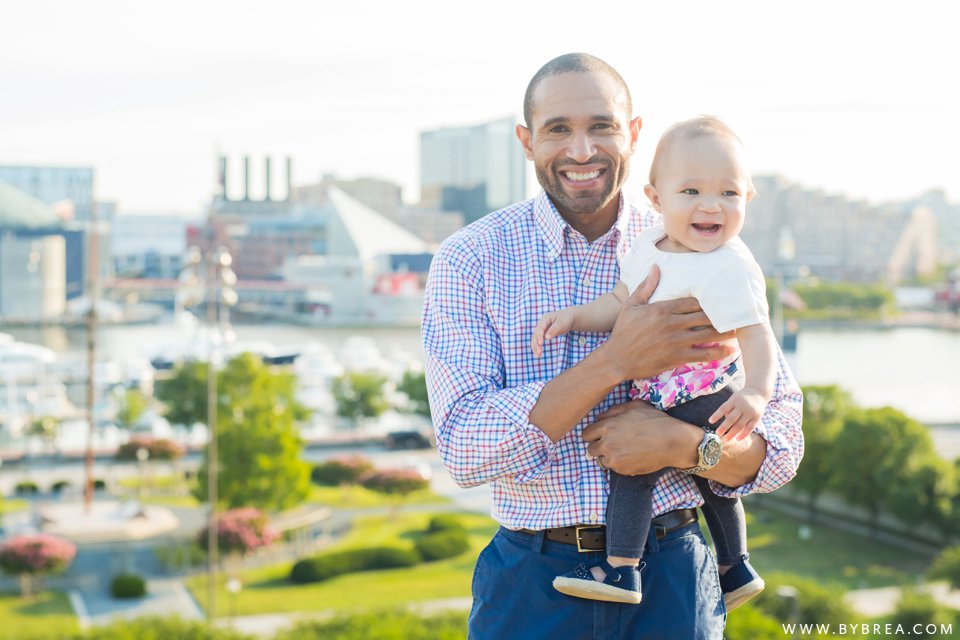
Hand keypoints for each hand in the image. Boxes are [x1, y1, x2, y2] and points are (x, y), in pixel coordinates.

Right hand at [531, 309, 576, 356]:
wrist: (569, 318)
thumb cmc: (566, 319)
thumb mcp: (562, 323)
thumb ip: (554, 330)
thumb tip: (546, 337)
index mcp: (545, 318)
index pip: (540, 328)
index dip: (539, 336)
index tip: (540, 343)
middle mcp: (541, 324)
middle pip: (535, 334)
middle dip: (536, 344)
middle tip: (539, 352)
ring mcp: (542, 330)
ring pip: (535, 339)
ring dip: (535, 347)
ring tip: (537, 356)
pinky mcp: (543, 335)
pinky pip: (538, 341)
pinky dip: (537, 347)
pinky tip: (537, 354)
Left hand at [581, 401, 700, 474]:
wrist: (672, 441)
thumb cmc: (654, 420)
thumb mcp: (633, 406)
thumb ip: (612, 411)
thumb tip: (599, 418)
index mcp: (606, 426)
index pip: (585, 434)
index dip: (593, 434)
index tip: (599, 434)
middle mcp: (607, 444)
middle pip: (590, 449)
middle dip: (598, 445)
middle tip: (611, 443)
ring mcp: (614, 459)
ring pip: (601, 460)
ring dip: (608, 456)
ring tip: (623, 450)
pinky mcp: (623, 470)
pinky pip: (614, 468)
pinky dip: (619, 464)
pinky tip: (631, 456)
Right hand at [601, 266, 736, 382]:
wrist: (616, 360)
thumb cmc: (622, 332)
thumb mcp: (630, 305)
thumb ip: (645, 287)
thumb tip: (656, 267)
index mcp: (662, 309)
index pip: (692, 302)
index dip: (708, 302)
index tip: (720, 300)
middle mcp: (671, 324)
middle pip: (704, 316)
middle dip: (721, 315)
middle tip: (736, 314)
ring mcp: (675, 341)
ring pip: (707, 334)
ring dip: (725, 333)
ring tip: (739, 330)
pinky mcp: (676, 357)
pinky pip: (702, 354)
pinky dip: (718, 352)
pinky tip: (729, 351)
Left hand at [710, 387, 767, 441]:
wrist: (758, 393)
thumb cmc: (741, 398)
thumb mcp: (734, 399)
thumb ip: (728, 409)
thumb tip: (724, 425)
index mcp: (734, 400)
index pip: (723, 408)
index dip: (716, 415)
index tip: (710, 421)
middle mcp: (742, 406)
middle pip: (731, 418)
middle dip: (724, 427)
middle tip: (717, 434)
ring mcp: (750, 412)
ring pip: (740, 425)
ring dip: (732, 433)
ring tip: (725, 439)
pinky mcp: (757, 417)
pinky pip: (750, 428)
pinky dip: (743, 434)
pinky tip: (737, 439)